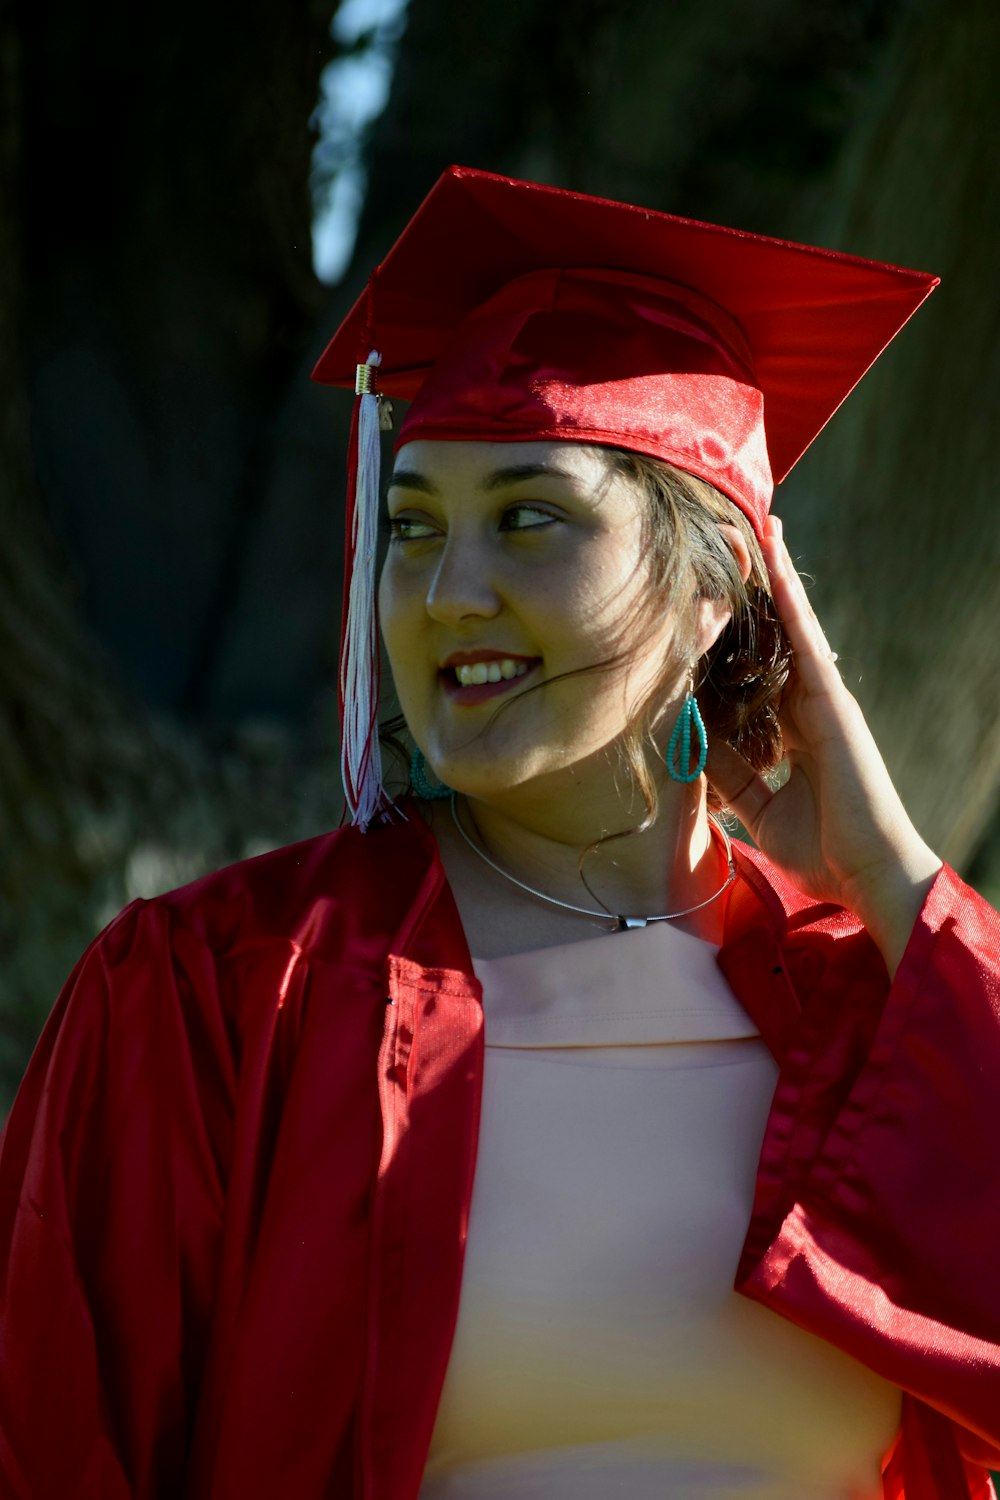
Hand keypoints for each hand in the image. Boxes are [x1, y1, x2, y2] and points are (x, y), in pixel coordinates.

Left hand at [705, 515, 940, 974]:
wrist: (868, 876)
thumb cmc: (822, 852)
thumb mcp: (757, 810)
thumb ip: (729, 776)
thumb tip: (692, 748)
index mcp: (791, 734)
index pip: (755, 677)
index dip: (733, 644)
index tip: (709, 611)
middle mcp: (808, 707)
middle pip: (773, 639)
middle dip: (753, 595)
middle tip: (731, 543)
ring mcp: (823, 698)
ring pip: (791, 625)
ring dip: (773, 576)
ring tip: (756, 524)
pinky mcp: (831, 699)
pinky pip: (805, 636)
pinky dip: (788, 594)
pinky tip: (774, 553)